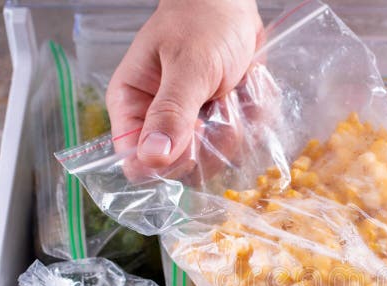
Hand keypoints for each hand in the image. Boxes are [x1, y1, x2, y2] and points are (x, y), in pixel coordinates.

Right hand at [106, 0, 262, 167]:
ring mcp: (195, 126)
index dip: (167, 163)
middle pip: (184, 167)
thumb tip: (152, 158)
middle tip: (220, 101)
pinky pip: (244, 140)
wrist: (233, 3)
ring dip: (237, 122)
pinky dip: (253, 114)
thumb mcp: (189, 65)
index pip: (137, 162)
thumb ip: (171, 112)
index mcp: (134, 106)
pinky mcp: (222, 123)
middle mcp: (161, 122)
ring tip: (235, 87)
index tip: (195, 136)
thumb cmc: (203, 23)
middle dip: (213, 138)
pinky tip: (247, 88)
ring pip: (219, 156)